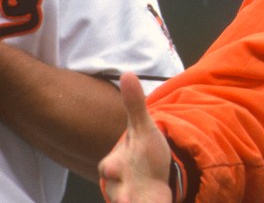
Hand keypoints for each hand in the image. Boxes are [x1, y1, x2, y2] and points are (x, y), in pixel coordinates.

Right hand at [98, 72, 173, 202]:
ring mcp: (134, 198)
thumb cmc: (144, 152)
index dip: (112, 168)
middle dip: (121, 197)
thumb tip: (127, 73)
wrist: (155, 176)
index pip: (109, 167)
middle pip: (117, 192)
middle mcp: (121, 184)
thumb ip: (135, 105)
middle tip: (126, 201)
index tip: (114, 168)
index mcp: (118, 164)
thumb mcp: (143, 127)